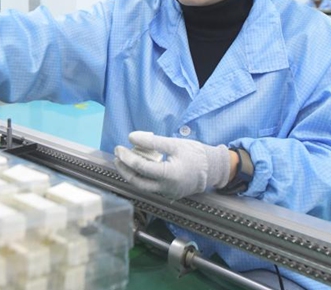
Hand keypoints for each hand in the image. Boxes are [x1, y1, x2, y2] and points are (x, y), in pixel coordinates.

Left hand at [114, 131, 230, 199]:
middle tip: (117, 155)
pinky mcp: (168, 194)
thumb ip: (152, 141)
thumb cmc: (195, 154)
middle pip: (138, 182)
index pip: (142, 168)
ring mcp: (167, 193)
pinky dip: (141, 177)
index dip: (128, 158)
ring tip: (123, 160)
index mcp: (170, 175)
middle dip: (124, 169)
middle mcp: (167, 188)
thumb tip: (131, 137)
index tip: (119, 148)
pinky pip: (150, 187)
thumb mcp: (174, 143)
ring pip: (143, 186)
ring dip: (131, 174)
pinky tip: (137, 166)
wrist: (213, 169)